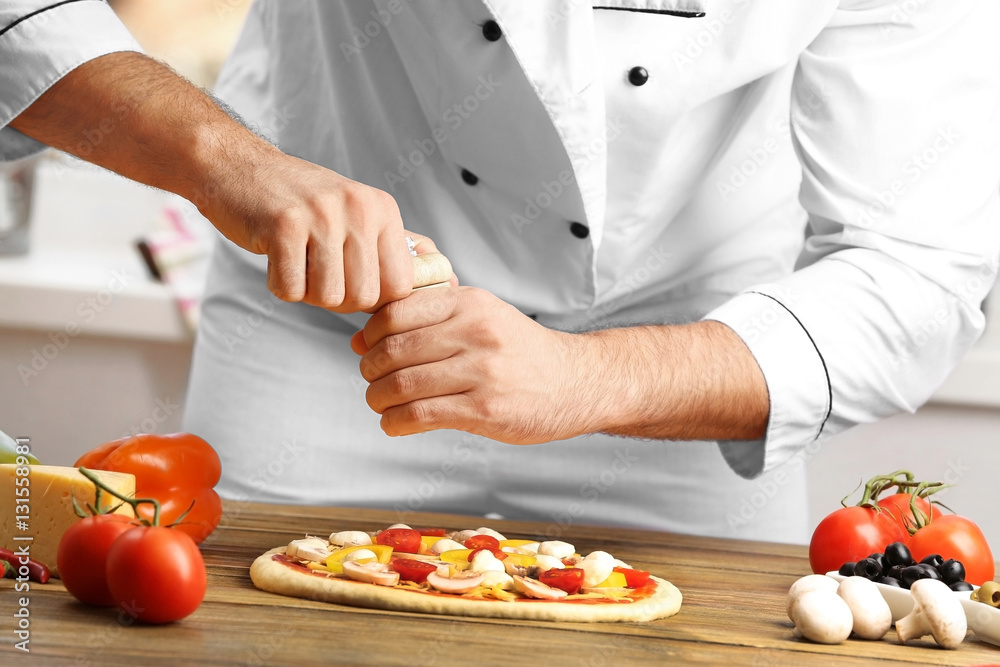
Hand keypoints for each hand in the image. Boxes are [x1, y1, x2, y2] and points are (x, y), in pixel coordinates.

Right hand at [201, 152, 413, 311]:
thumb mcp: (353, 213)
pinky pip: (291, 290)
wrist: (237, 165)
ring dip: (307, 292)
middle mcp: (358, 208)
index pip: (400, 285)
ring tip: (295, 261)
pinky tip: (275, 257)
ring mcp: (322, 214)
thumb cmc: (298, 202)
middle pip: (364, 297)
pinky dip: (280, 285)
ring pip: (329, 297)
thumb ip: (383, 249)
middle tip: (316, 274)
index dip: (374, 299)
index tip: (351, 285)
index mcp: (382, 208)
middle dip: (337, 299)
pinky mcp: (283, 225)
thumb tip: (427, 286)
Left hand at [351, 287, 594, 442]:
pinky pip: (420, 415)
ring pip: (402, 384)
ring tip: (382, 404)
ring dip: (378, 399)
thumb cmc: (521, 351)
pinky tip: (395, 424)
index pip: (395, 312)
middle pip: (393, 350)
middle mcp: (476, 332)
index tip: (368, 349)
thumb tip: (361, 338)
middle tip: (373, 381)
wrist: (576, 382)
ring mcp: (482, 371)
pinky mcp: (485, 410)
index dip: (371, 334)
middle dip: (370, 370)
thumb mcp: (483, 315)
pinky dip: (395, 423)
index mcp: (470, 303)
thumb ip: (430, 319)